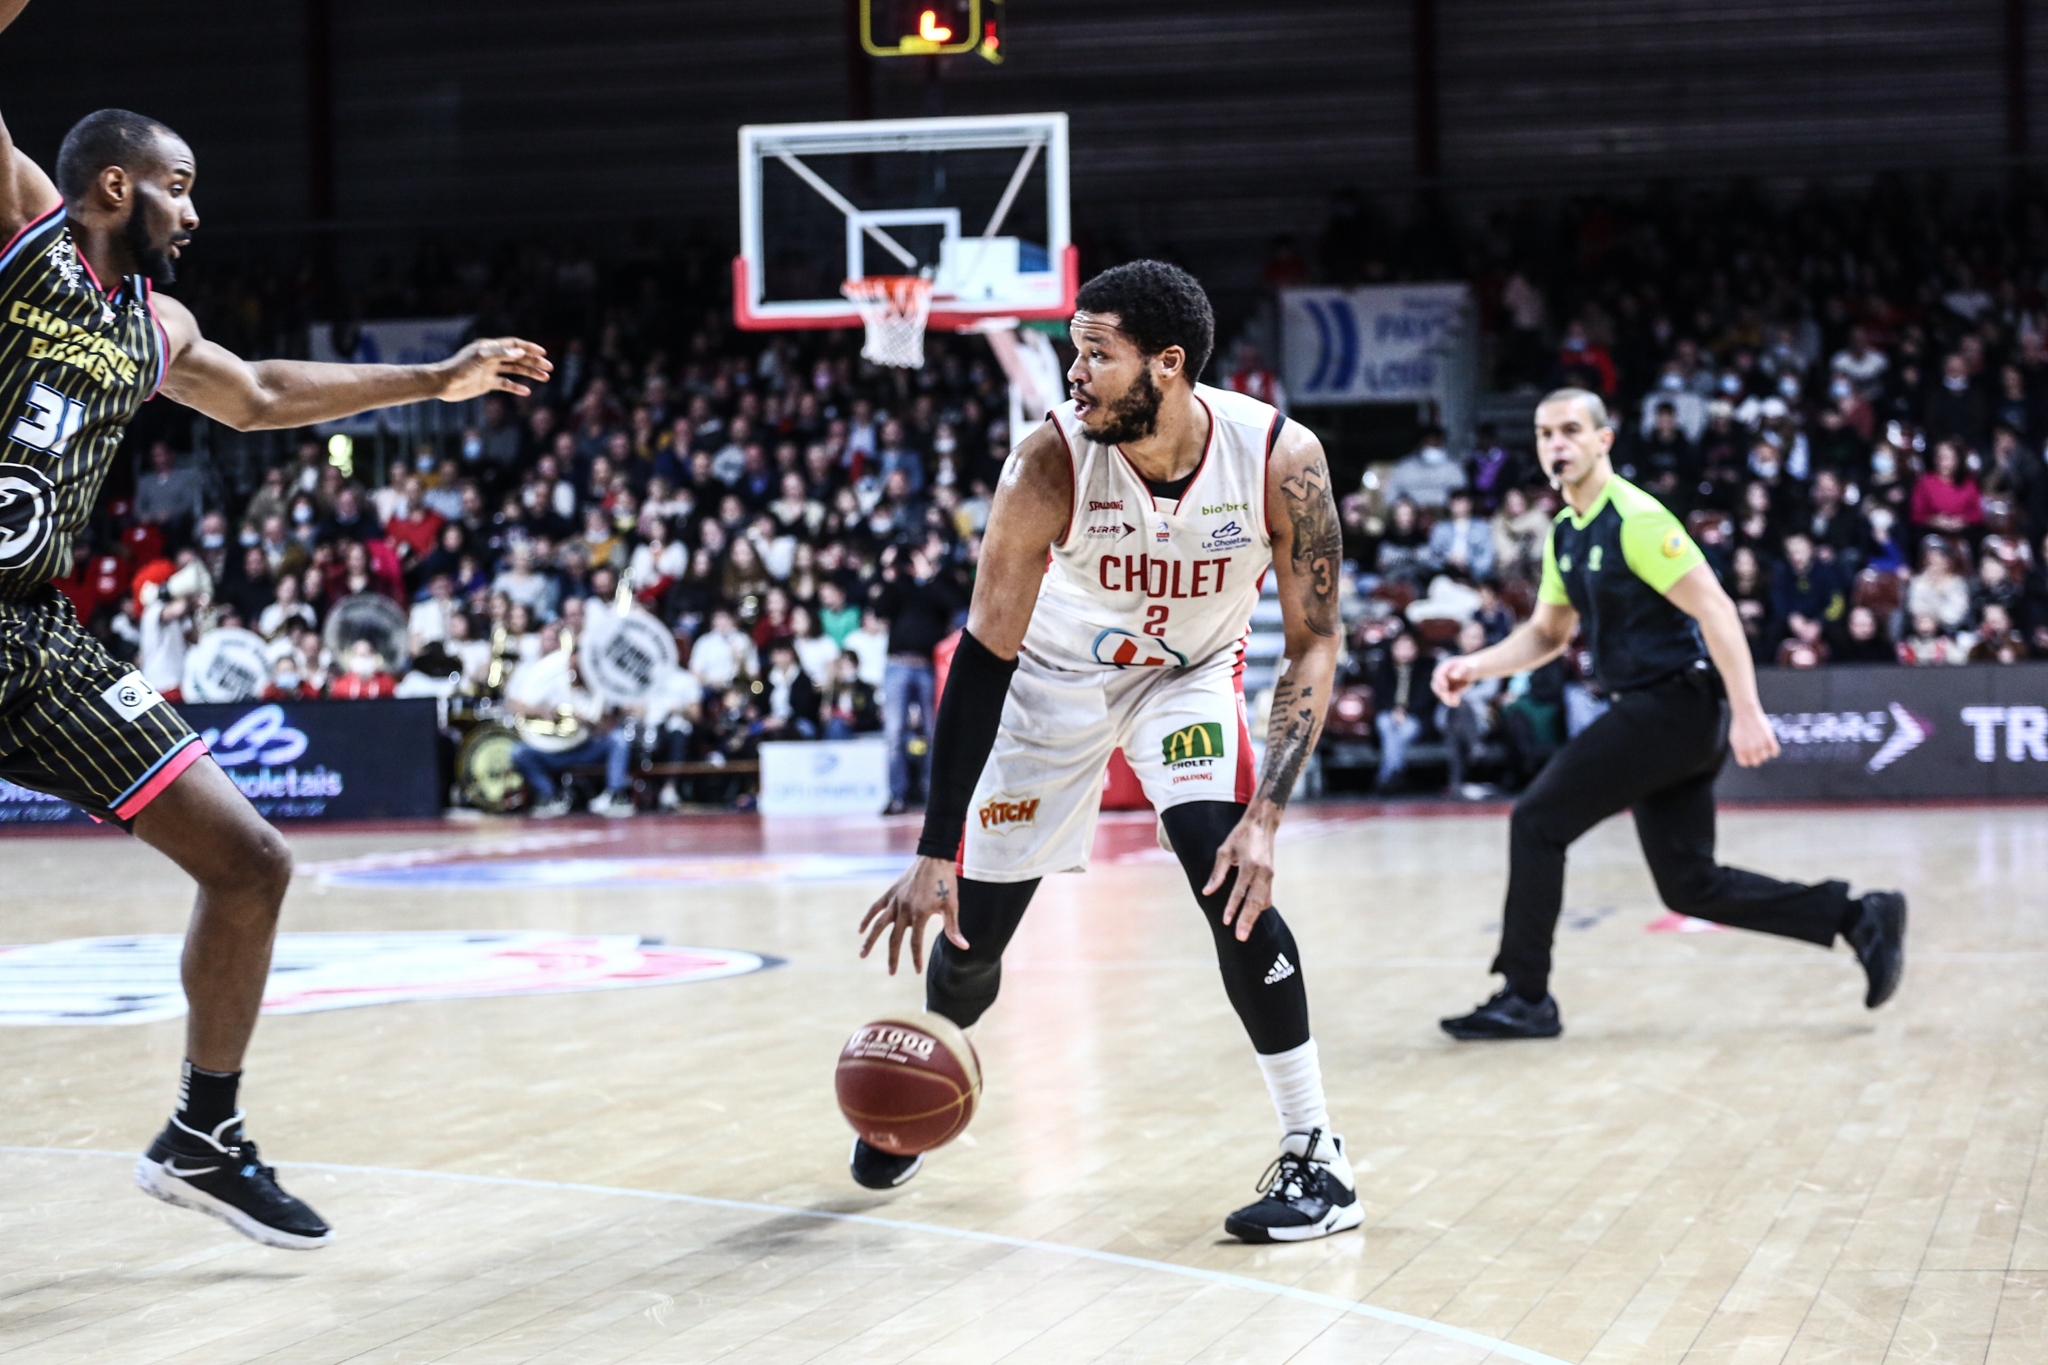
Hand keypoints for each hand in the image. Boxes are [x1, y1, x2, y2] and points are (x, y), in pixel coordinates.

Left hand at [434, 338, 551, 401]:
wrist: (443, 383)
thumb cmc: (459, 367)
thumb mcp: (481, 358)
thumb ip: (501, 354)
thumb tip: (521, 352)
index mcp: (490, 347)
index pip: (514, 345)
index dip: (529, 348)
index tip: (543, 353)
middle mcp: (492, 357)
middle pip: (518, 357)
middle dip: (534, 362)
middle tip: (549, 368)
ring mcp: (490, 370)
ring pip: (515, 370)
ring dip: (529, 373)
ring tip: (545, 378)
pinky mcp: (487, 383)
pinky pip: (505, 384)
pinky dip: (516, 387)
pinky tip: (526, 391)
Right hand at [859, 854, 966, 973]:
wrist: (934, 857)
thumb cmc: (946, 882)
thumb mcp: (952, 905)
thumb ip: (953, 928)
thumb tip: (964, 947)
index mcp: (920, 913)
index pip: (916, 942)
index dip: (916, 958)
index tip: (917, 971)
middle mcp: (904, 909)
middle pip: (895, 938)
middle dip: (893, 957)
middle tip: (891, 973)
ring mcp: (895, 900)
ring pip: (878, 924)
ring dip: (870, 941)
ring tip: (862, 955)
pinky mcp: (890, 893)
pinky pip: (875, 907)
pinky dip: (867, 918)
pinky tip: (860, 930)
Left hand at [1203, 811, 1277, 941]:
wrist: (1262, 824)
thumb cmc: (1240, 836)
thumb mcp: (1224, 850)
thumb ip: (1217, 873)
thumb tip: (1207, 892)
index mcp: (1249, 864)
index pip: (1240, 890)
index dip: (1232, 907)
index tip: (1226, 922)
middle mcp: (1262, 872)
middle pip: (1255, 901)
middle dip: (1247, 920)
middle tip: (1240, 938)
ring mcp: (1269, 875)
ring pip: (1262, 901)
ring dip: (1254, 918)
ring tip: (1245, 934)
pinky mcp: (1271, 877)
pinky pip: (1267, 896)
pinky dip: (1260, 909)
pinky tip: (1253, 919)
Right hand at [1431, 654, 1473, 706]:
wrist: (1473, 670)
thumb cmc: (1469, 666)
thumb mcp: (1466, 667)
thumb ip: (1459, 671)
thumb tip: (1452, 676)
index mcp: (1443, 668)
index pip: (1437, 676)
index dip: (1440, 682)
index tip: (1445, 687)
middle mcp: (1441, 677)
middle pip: (1436, 686)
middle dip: (1441, 693)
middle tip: (1448, 699)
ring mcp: (1444, 685)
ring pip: (1440, 694)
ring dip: (1446, 699)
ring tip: (1455, 703)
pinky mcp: (1449, 691)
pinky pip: (1447, 698)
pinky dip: (1451, 701)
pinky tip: (1457, 703)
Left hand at [1729, 703, 1779, 767]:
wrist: (1746, 713)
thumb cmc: (1739, 726)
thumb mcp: (1734, 739)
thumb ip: (1739, 751)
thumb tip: (1746, 760)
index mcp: (1740, 749)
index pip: (1745, 764)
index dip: (1746, 760)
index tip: (1748, 756)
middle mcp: (1750, 748)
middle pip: (1756, 763)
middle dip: (1756, 758)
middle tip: (1756, 752)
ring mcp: (1760, 744)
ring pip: (1765, 758)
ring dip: (1764, 754)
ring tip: (1762, 748)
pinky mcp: (1769, 738)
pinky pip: (1775, 752)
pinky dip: (1774, 752)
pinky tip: (1770, 747)